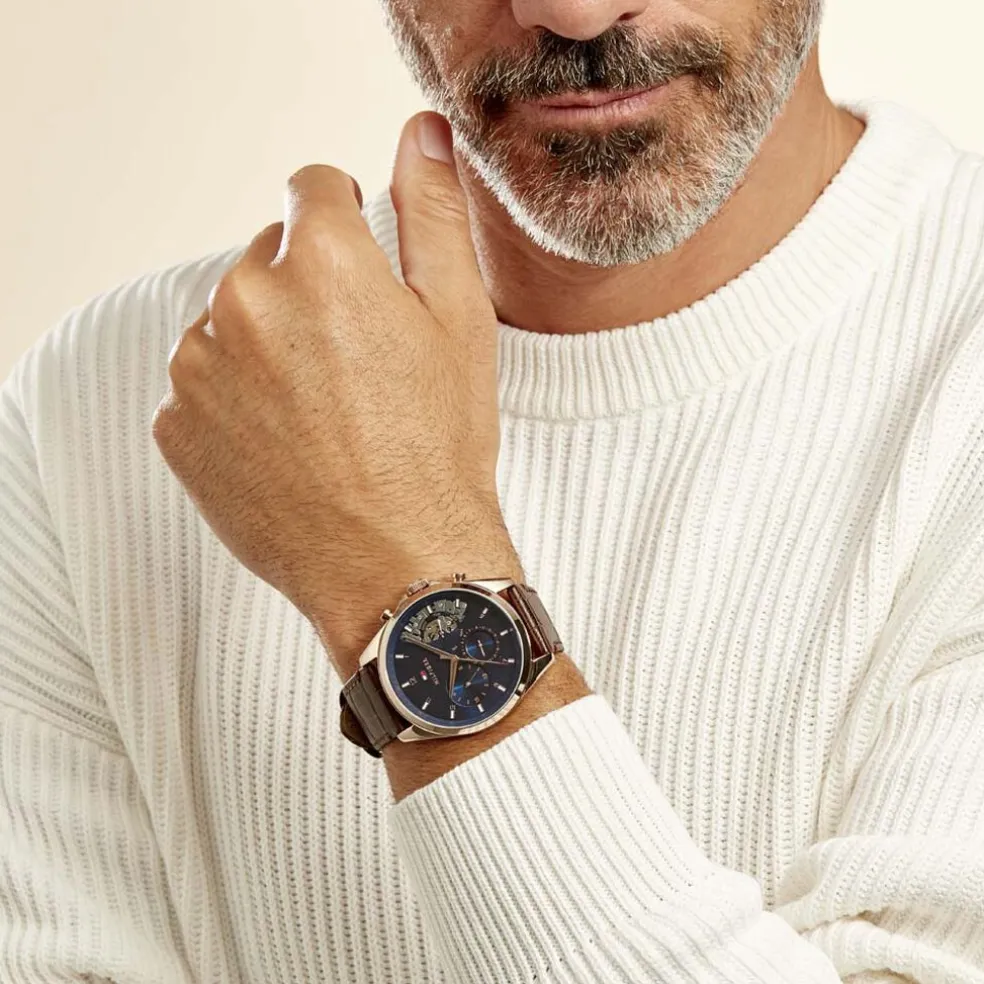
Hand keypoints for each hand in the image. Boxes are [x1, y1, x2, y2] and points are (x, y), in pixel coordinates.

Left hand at [151, 111, 522, 679]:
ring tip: (324, 410)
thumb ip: (434, 212)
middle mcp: (245, 299)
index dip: (346, 217)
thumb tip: (420, 133)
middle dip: (307, 287)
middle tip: (356, 361)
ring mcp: (201, 366)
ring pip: (230, 322)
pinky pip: (202, 384)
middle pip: (267, 256)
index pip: (313, 188)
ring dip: (268, 344)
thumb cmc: (440, 447)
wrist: (398, 564)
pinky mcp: (177, 426)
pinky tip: (288, 442)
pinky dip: (236, 400)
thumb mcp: (460, 320)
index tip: (361, 266)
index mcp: (323, 261)